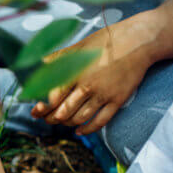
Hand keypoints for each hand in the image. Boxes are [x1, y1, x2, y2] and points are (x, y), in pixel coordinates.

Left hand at [31, 15, 157, 134]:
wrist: (138, 41)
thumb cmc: (105, 42)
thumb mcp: (77, 47)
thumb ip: (56, 60)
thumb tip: (35, 67)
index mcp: (75, 72)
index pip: (52, 97)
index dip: (42, 107)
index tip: (35, 111)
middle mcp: (88, 86)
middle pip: (63, 112)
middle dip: (51, 118)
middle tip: (46, 119)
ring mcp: (103, 95)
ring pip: (79, 119)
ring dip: (66, 123)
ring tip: (60, 121)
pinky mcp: (117, 101)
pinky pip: (100, 122)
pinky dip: (87, 129)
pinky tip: (79, 131)